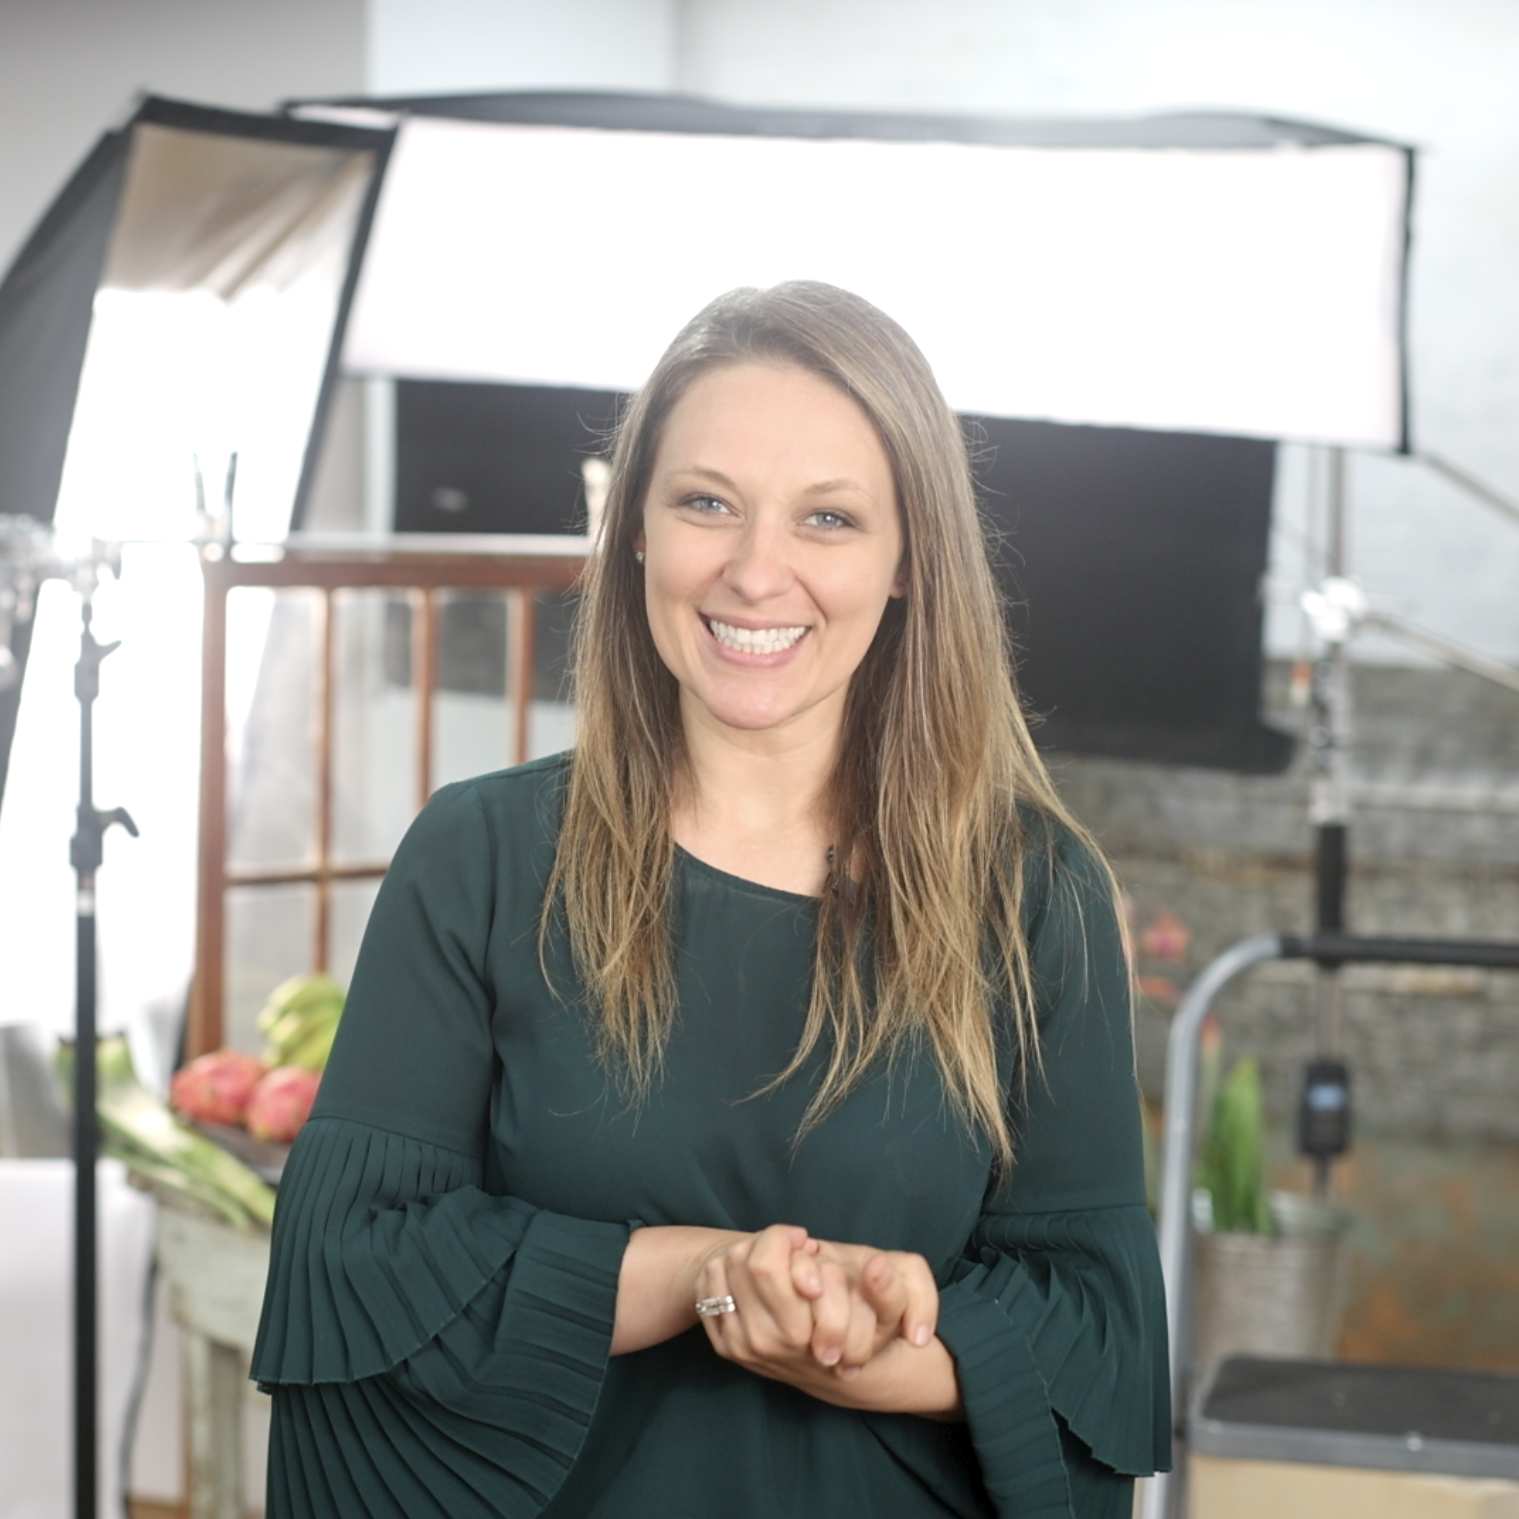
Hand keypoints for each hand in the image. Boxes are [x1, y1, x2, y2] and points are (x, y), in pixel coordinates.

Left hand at [696, 1227, 959, 1416]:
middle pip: (740, 1260)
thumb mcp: (896, 1309)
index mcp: (804, 1332)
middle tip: (789, 1244)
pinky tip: (747, 1275)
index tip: (805, 1240)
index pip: (765, 1262)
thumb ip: (891, 1289)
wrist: (836, 1371)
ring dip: (746, 1252)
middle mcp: (768, 1341)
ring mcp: (743, 1346)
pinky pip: (707, 1289)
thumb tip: (875, 1268)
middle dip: (767, 1240)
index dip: (785, 1238)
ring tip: (773, 1259)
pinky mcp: (726, 1347)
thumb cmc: (866, 1328)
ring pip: (724, 1268)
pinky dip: (723, 1271)